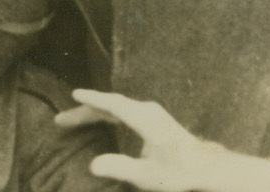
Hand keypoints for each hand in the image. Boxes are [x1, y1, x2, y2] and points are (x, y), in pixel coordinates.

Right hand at [55, 89, 252, 191]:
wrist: (209, 168)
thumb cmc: (180, 172)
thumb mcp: (149, 176)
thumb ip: (121, 168)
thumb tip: (93, 165)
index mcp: (144, 119)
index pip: (112, 104)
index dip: (91, 99)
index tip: (74, 94)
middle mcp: (146, 111)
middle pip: (109, 105)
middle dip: (84, 111)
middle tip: (60, 120)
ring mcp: (151, 113)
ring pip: (115, 107)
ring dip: (94, 112)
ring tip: (74, 119)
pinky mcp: (153, 118)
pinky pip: (123, 110)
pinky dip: (106, 112)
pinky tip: (101, 119)